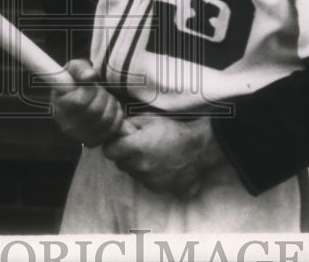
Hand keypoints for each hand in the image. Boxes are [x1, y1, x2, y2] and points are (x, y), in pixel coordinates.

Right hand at [51, 59, 124, 146]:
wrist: (77, 100)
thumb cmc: (76, 82)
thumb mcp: (75, 69)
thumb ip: (81, 69)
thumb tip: (90, 76)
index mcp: (59, 107)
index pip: (80, 101)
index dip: (91, 89)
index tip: (90, 84)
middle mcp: (67, 126)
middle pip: (96, 110)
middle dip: (103, 95)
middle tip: (101, 90)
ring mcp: (80, 137)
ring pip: (106, 119)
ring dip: (111, 104)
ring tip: (106, 97)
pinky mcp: (93, 142)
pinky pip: (113, 129)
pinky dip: (117, 115)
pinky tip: (111, 107)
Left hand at [102, 114, 223, 198]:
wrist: (198, 147)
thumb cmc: (174, 130)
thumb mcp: (150, 119)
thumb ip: (129, 124)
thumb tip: (117, 129)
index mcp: (135, 148)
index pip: (109, 152)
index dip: (113, 145)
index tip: (120, 142)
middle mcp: (140, 166)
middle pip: (120, 164)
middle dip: (125, 155)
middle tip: (138, 146)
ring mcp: (149, 180)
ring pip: (133, 174)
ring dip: (137, 166)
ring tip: (152, 155)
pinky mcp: (159, 188)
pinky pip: (146, 182)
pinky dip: (149, 175)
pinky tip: (160, 165)